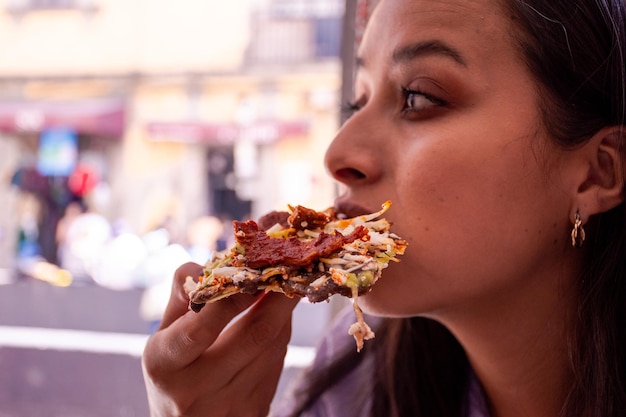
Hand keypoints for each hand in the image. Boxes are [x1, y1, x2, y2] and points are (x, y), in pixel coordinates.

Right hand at [142, 262, 299, 416]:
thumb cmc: (171, 370)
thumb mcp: (162, 334)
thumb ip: (183, 294)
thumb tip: (216, 262)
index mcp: (165, 364)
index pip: (201, 326)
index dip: (233, 296)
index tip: (254, 270)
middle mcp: (195, 390)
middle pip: (253, 336)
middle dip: (277, 298)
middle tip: (290, 269)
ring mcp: (229, 406)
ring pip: (273, 348)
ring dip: (284, 313)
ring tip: (288, 285)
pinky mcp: (255, 412)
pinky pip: (277, 362)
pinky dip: (281, 333)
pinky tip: (278, 317)